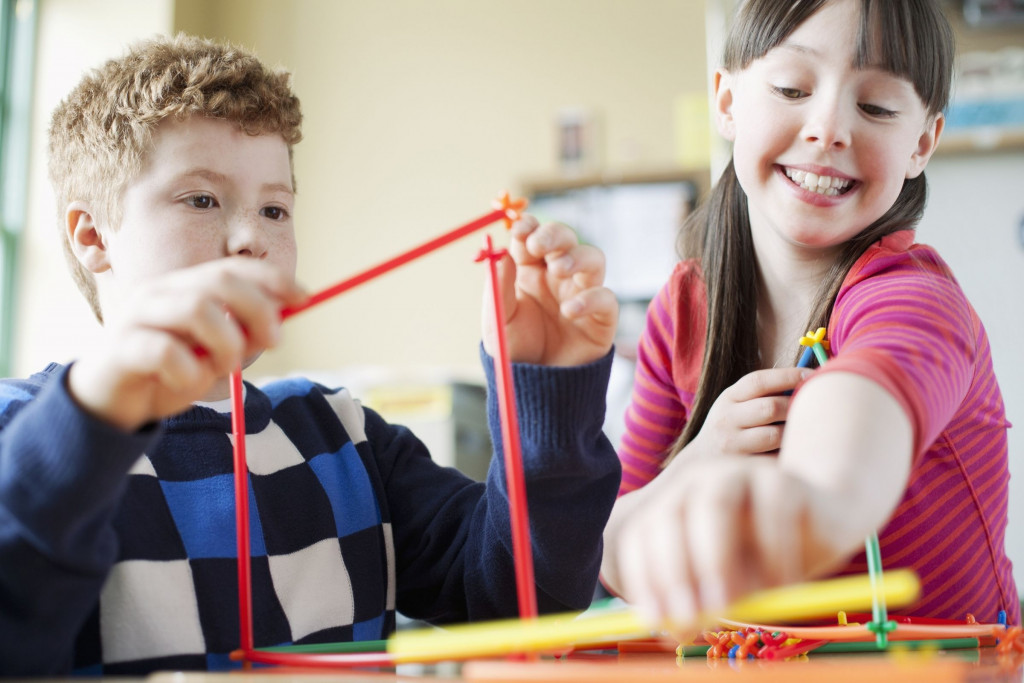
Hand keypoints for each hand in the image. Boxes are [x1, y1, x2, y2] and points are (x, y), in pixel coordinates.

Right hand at [68, 258, 305, 430]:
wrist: (114, 403)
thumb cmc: (168, 373)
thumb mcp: (214, 353)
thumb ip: (242, 334)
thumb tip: (282, 319)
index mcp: (186, 287)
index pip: (234, 268)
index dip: (273, 279)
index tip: (304, 298)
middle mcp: (161, 292)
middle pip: (219, 281)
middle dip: (258, 308)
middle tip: (274, 342)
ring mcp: (137, 316)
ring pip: (196, 309)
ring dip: (226, 342)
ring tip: (225, 367)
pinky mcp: (121, 348)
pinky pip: (165, 351)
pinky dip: (188, 371)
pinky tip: (187, 383)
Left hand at [482, 215, 616, 365]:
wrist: (536, 388)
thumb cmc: (515, 350)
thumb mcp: (498, 319)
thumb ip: (499, 286)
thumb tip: (502, 252)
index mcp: (531, 272)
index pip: (533, 237)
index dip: (530, 227)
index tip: (521, 228)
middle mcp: (559, 278)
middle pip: (566, 240)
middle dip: (554, 235)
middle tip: (540, 245)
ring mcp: (582, 293)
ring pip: (594, 258)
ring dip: (577, 257)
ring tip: (558, 269)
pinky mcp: (601, 317)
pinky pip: (605, 298)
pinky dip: (590, 299)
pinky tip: (569, 312)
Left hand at [608, 454, 826, 627]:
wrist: (820, 523)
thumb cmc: (761, 559)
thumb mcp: (726, 586)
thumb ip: (701, 603)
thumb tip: (676, 631)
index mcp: (673, 506)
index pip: (642, 536)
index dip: (644, 578)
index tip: (658, 621)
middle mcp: (697, 484)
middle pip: (670, 516)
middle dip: (675, 572)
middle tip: (690, 617)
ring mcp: (739, 475)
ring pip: (715, 505)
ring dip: (716, 559)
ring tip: (729, 605)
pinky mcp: (783, 480)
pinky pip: (772, 514)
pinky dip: (774, 555)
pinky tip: (782, 586)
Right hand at [685, 367, 810, 459]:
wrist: (701, 459)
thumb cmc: (730, 426)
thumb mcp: (736, 404)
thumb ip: (763, 393)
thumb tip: (807, 381)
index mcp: (728, 397)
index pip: (758, 381)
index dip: (788, 376)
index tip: (812, 374)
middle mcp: (726, 419)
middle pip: (771, 408)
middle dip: (796, 406)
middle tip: (812, 407)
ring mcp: (732, 445)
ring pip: (775, 435)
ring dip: (793, 431)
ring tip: (801, 428)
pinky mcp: (741, 465)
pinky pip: (775, 458)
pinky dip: (788, 452)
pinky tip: (791, 449)